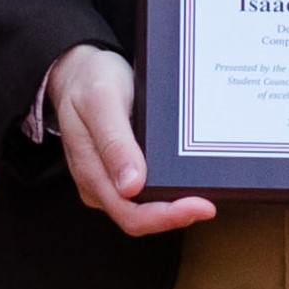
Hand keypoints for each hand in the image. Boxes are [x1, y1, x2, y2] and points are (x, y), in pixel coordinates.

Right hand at [45, 45, 218, 235]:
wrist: (77, 70)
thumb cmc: (88, 81)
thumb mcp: (100, 100)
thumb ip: (114, 141)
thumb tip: (131, 186)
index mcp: (92, 173)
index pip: (130, 214)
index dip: (167, 217)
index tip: (201, 206)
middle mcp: (100, 185)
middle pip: (141, 218)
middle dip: (177, 215)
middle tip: (210, 202)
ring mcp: (110, 180)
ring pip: (146, 208)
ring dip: (175, 205)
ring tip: (206, 191)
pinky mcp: (120, 171)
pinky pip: (147, 190)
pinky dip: (169, 188)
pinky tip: (189, 177)